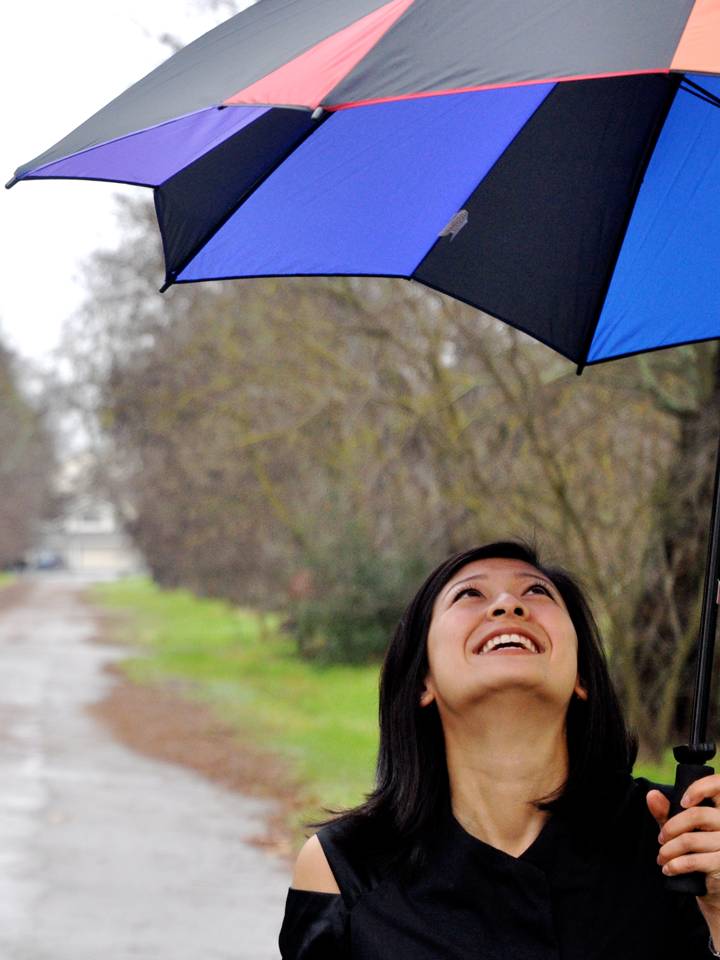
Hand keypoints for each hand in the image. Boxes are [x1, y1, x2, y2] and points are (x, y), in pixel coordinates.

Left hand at [647, 776, 719, 923]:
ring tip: (661, 856)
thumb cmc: (699, 851)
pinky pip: (693, 861)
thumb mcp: (682, 829)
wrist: (715, 887)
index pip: (719, 785)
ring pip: (690, 840)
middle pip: (696, 815)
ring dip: (668, 849)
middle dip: (671, 827)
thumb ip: (668, 811)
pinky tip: (668, 868)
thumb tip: (652, 795)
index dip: (700, 788)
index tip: (682, 803)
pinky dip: (675, 865)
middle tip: (661, 838)